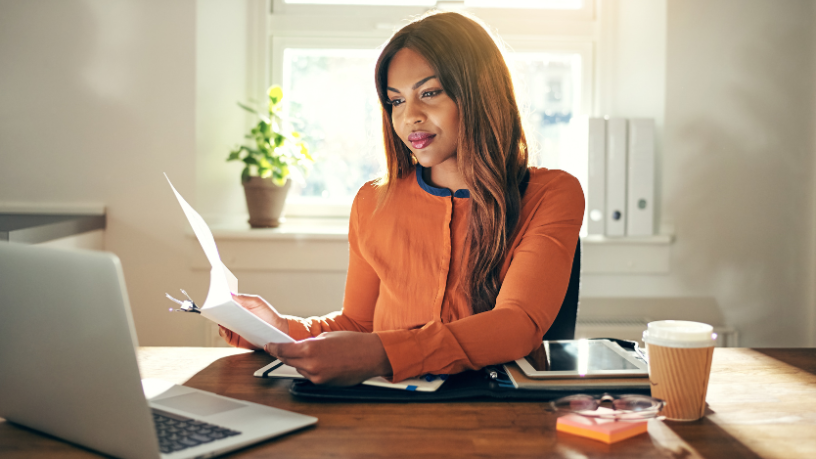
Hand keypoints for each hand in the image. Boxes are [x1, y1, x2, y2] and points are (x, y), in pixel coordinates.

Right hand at [218, 293, 289, 349]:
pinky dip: (222, 332)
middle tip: (215, 308)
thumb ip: (244, 299)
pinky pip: (225, 336)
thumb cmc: (268, 315)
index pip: (225, 304)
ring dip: (219, 322)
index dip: (220, 302)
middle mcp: (235, 318)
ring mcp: (234, 329)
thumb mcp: (257, 303)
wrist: (277, 330)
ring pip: (221, 325)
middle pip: (221, 314)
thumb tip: (230, 295)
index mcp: (239, 308)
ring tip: (219, 318)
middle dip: (217, 311)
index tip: (216, 299)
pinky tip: (224, 328)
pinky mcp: (235, 340)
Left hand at [265, 331, 392, 385]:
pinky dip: (310, 369)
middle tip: (279, 350)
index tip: (269, 346)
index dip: (274, 348)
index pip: (283, 350)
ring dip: (300, 362)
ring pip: (299, 369)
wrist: (371, 355)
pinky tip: (320, 362)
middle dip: (284, 355)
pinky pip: (310, 376)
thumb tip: (299, 347)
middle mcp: (311, 364)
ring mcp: (317, 376)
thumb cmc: (353, 343)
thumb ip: (310, 342)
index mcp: (310, 348)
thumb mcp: (327, 336)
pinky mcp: (323, 383)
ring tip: (312, 354)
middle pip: (288, 361)